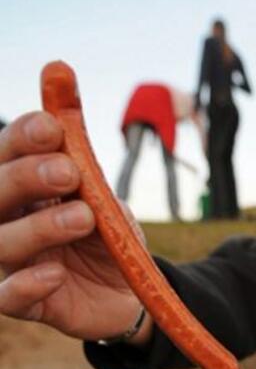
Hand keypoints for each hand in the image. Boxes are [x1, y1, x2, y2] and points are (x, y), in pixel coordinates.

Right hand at [0, 112, 143, 341]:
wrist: (130, 286)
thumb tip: (58, 67)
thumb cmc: (107, 234)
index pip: (5, 155)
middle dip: (24, 177)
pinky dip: (26, 284)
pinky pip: (7, 297)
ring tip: (83, 216)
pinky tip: (53, 274)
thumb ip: (77, 147)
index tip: (53, 128)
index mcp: (25, 189)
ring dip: (38, 227)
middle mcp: (9, 221)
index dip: (22, 138)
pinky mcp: (28, 301)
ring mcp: (14, 263)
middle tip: (67, 172)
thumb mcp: (101, 190)